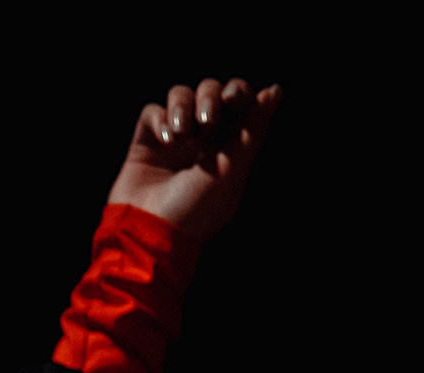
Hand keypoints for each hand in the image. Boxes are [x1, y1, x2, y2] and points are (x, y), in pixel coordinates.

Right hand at [106, 77, 280, 240]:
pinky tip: (166, 141)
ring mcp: (175, 141)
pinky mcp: (147, 143)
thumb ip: (254, 128)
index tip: (232, 99)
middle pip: (210, 92)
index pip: (238, 103)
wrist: (153, 231)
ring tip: (181, 134)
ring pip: (180, 96)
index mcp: (231, 149)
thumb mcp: (233, 168)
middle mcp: (204, 141)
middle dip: (210, 97)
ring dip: (182, 107)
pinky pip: (154, 112)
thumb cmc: (199, 207)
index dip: (237, 92)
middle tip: (207, 120)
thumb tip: (276, 90)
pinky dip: (160, 120)